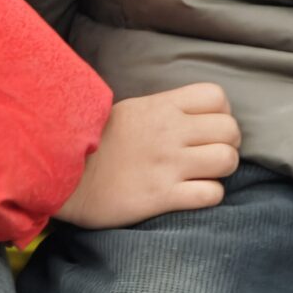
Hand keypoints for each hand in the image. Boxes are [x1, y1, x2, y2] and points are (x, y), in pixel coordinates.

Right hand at [58, 83, 241, 228]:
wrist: (62, 175)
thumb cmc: (94, 143)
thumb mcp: (128, 111)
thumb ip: (163, 110)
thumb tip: (192, 115)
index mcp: (161, 107)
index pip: (217, 97)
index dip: (222, 113)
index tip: (208, 128)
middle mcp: (169, 132)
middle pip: (231, 130)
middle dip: (227, 144)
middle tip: (209, 155)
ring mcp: (167, 164)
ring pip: (228, 160)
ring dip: (222, 170)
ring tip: (204, 174)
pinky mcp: (161, 196)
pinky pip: (211, 194)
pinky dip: (209, 195)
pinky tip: (193, 194)